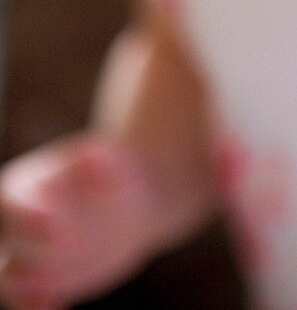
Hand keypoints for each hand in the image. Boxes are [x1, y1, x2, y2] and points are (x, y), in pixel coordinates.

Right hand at [0, 133, 163, 309]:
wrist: (130, 199)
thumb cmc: (114, 170)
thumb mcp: (110, 156)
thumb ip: (98, 156)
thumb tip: (94, 158)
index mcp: (26, 186)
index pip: (11, 204)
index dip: (27, 217)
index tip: (55, 223)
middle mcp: (21, 223)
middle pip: (8, 243)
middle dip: (29, 250)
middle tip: (70, 246)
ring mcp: (30, 254)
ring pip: (10, 277)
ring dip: (24, 288)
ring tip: (51, 294)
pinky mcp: (46, 279)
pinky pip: (29, 299)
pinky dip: (35, 305)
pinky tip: (59, 305)